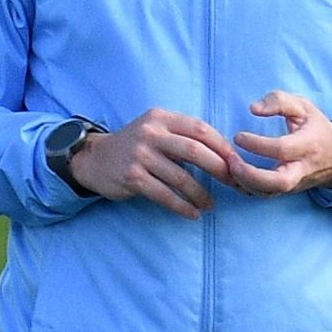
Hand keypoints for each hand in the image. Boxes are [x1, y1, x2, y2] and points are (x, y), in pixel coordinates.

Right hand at [68, 108, 237, 219]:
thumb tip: (225, 156)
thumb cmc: (135, 146)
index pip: (200, 129)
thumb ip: (183, 136)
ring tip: (210, 204)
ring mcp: (139, 155)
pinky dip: (182, 206)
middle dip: (219, 170)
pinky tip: (193, 213)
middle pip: (195, 151)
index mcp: (160, 118)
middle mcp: (150, 133)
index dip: (223, 147)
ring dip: (201, 194)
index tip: (236, 164)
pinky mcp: (132, 177)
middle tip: (233, 184)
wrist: (94, 158)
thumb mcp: (156, 130)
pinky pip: (164, 195)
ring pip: (181, 177)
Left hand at [227, 90, 331, 195]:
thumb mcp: (303, 107)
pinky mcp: (285, 191)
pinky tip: (232, 174)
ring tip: (228, 166)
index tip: (238, 136)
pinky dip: (245, 188)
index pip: (283, 149)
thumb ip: (278, 101)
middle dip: (251, 175)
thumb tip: (253, 108)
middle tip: (231, 161)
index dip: (258, 144)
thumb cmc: (315, 128)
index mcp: (308, 145)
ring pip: (269, 193)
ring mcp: (293, 183)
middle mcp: (302, 169)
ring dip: (244, 183)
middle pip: (280, 182)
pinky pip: (263, 195)